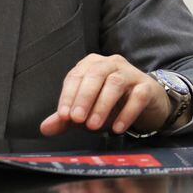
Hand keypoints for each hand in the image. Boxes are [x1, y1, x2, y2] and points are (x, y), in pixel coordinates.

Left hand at [40, 54, 170, 136]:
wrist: (145, 104)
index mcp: (92, 65)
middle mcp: (111, 64)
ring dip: (103, 105)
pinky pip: (138, 96)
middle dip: (84, 97)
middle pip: (96, 74)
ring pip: (116, 82)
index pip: (76, 75)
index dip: (68, 95)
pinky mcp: (147, 86)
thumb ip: (66, 118)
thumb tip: (45, 128)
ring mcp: (131, 73)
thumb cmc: (111, 104)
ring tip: (94, 126)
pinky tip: (117, 128)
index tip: (64, 115)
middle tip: (78, 120)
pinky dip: (127, 113)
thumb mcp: (85, 111)